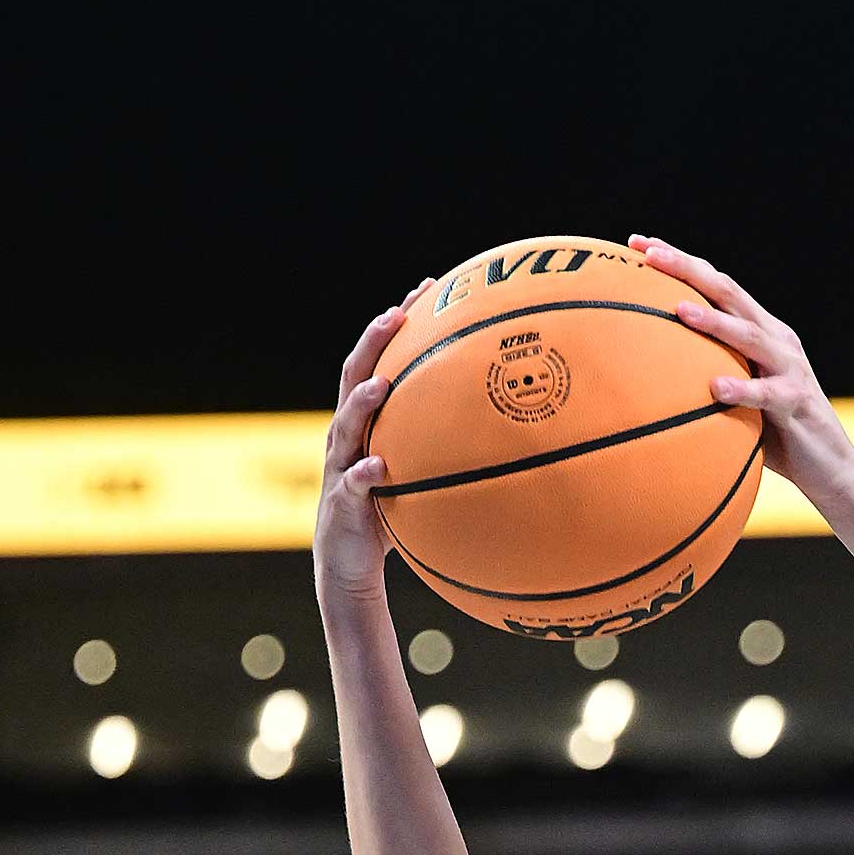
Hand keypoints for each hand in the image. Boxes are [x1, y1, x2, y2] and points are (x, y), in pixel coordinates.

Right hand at [313, 288, 422, 610]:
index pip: (378, 360)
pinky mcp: (341, 506)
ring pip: (344, 425)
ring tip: (382, 385)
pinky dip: (363, 474)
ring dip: (362, 402)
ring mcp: (339, 468)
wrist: (349, 567)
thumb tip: (514, 432)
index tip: (426, 288)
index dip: (398, 323)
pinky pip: (351, 486)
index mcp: (365, 424)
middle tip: (397, 314)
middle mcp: (346, 437)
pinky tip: (377, 464)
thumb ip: (450, 451)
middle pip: (353, 375)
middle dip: (373, 342)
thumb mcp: (421, 478)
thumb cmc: (389, 521)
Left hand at [628, 242, 853, 502]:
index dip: (680, 260)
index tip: (637, 244)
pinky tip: (716, 388)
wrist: (833, 469)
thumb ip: (710, 376)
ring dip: (713, 321)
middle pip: (728, 291)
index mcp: (761, 329)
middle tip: (648, 253)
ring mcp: (789, 367)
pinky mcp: (797, 401)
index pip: (717, 284)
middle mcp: (776, 338)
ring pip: (748, 334)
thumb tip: (648, 377)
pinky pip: (766, 394)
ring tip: (680, 310)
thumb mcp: (740, 398)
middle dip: (687, 268)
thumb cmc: (777, 436)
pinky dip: (742, 389)